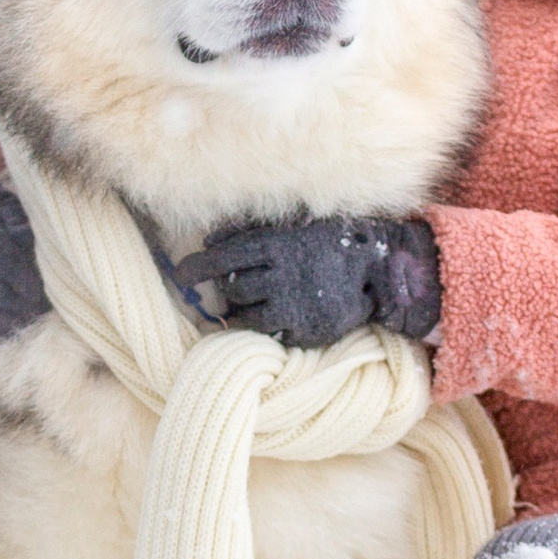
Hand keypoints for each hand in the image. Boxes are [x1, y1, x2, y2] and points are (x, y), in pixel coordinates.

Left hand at [173, 214, 440, 350]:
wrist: (378, 273)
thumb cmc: (329, 244)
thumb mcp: (295, 226)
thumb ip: (254, 230)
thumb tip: (211, 238)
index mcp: (279, 245)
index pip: (226, 255)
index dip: (198, 265)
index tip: (180, 273)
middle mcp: (283, 276)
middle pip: (231, 286)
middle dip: (225, 287)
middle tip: (229, 285)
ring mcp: (293, 306)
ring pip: (243, 312)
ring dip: (238, 308)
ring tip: (247, 301)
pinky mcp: (304, 331)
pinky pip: (264, 332)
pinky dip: (257, 325)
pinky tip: (263, 316)